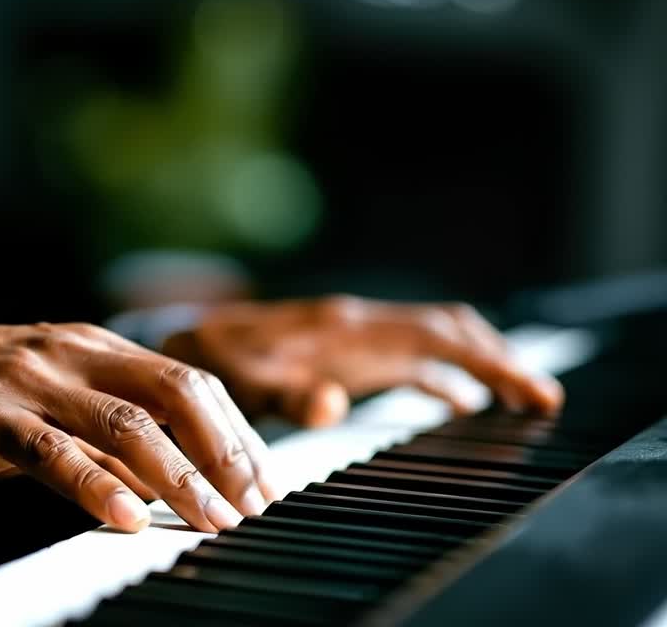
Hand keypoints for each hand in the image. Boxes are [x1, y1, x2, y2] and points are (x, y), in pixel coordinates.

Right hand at [0, 323, 274, 533]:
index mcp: (92, 345)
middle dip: (226, 449)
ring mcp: (27, 381)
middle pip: (175, 389)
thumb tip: (177, 478)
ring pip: (124, 422)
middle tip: (257, 503)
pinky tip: (125, 517)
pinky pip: (49, 452)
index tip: (267, 483)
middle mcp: (69, 352)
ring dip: (179, 474)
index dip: (237, 432)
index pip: (189, 381)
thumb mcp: (48, 404)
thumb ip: (107, 433)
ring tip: (213, 519)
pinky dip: (93, 484)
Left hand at [161, 296, 563, 427]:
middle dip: (499, 358)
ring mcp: (353, 333)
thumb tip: (335, 404)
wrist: (184, 344)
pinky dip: (443, 374)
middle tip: (543, 398)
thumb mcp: (244, 383)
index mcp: (344, 328)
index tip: (532, 389)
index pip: (436, 337)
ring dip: (478, 364)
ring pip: (433, 339)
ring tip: (520, 398)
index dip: (488, 360)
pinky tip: (459, 401)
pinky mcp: (344, 348)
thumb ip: (288, 395)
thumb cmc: (213, 365)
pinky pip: (407, 356)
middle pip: (447, 331)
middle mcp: (357, 323)